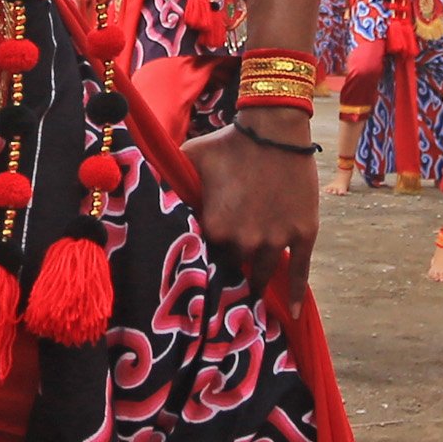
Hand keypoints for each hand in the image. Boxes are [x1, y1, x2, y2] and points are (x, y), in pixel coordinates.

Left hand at [185, 122, 321, 297]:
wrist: (275, 129)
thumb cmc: (229, 142)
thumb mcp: (189, 158)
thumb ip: (168, 179)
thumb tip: (140, 186)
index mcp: (215, 228)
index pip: (206, 256)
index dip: (206, 258)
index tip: (204, 265)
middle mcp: (245, 240)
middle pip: (235, 266)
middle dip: (230, 268)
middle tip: (226, 275)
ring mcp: (276, 238)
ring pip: (263, 273)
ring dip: (256, 283)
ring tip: (250, 293)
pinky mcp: (302, 233)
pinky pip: (299, 272)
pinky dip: (295, 293)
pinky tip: (290, 312)